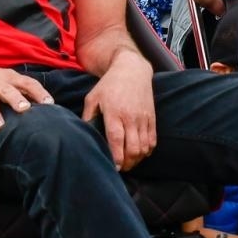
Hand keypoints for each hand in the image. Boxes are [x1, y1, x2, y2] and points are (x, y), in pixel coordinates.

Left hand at [81, 49, 155, 170]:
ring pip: (144, 147)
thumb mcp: (93, 98)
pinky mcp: (152, 117)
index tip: (114, 167)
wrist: (132, 69)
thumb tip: (84, 135)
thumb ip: (88, 117)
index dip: (116, 157)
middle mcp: (130, 117)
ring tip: (129, 162)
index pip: (116, 140)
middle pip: (133, 148)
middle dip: (127, 163)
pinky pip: (152, 140)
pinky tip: (139, 153)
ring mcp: (143, 118)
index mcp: (114, 112)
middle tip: (121, 168)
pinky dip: (147, 150)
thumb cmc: (109, 84)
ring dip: (137, 159)